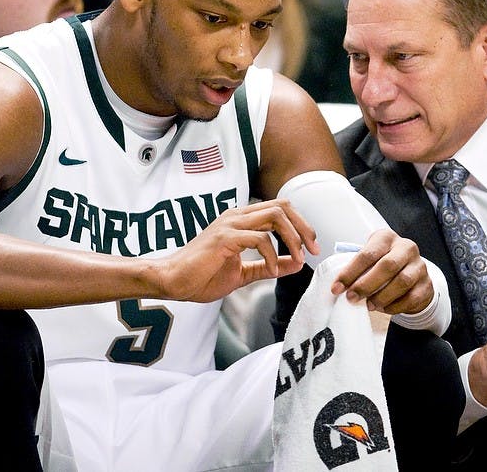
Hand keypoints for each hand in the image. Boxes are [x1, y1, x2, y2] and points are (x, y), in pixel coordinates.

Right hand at [156, 199, 318, 301]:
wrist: (172, 281)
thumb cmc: (201, 275)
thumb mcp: (244, 272)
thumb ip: (269, 266)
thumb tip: (296, 264)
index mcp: (241, 220)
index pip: (280, 209)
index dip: (300, 224)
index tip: (312, 247)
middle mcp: (237, 216)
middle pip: (283, 207)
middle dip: (304, 227)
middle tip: (314, 250)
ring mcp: (230, 224)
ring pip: (275, 216)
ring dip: (293, 238)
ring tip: (299, 258)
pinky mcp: (224, 238)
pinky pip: (260, 239)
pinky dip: (273, 255)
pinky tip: (273, 271)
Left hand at [329, 229, 434, 314]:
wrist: (412, 274)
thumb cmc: (384, 265)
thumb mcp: (371, 259)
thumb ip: (357, 268)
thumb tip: (338, 286)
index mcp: (387, 238)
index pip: (368, 253)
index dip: (350, 272)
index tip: (337, 287)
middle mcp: (406, 248)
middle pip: (387, 265)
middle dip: (366, 284)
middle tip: (352, 298)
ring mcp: (419, 266)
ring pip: (402, 282)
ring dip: (381, 296)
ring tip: (369, 305)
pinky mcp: (427, 285)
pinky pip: (411, 298)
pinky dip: (395, 306)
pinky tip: (384, 308)